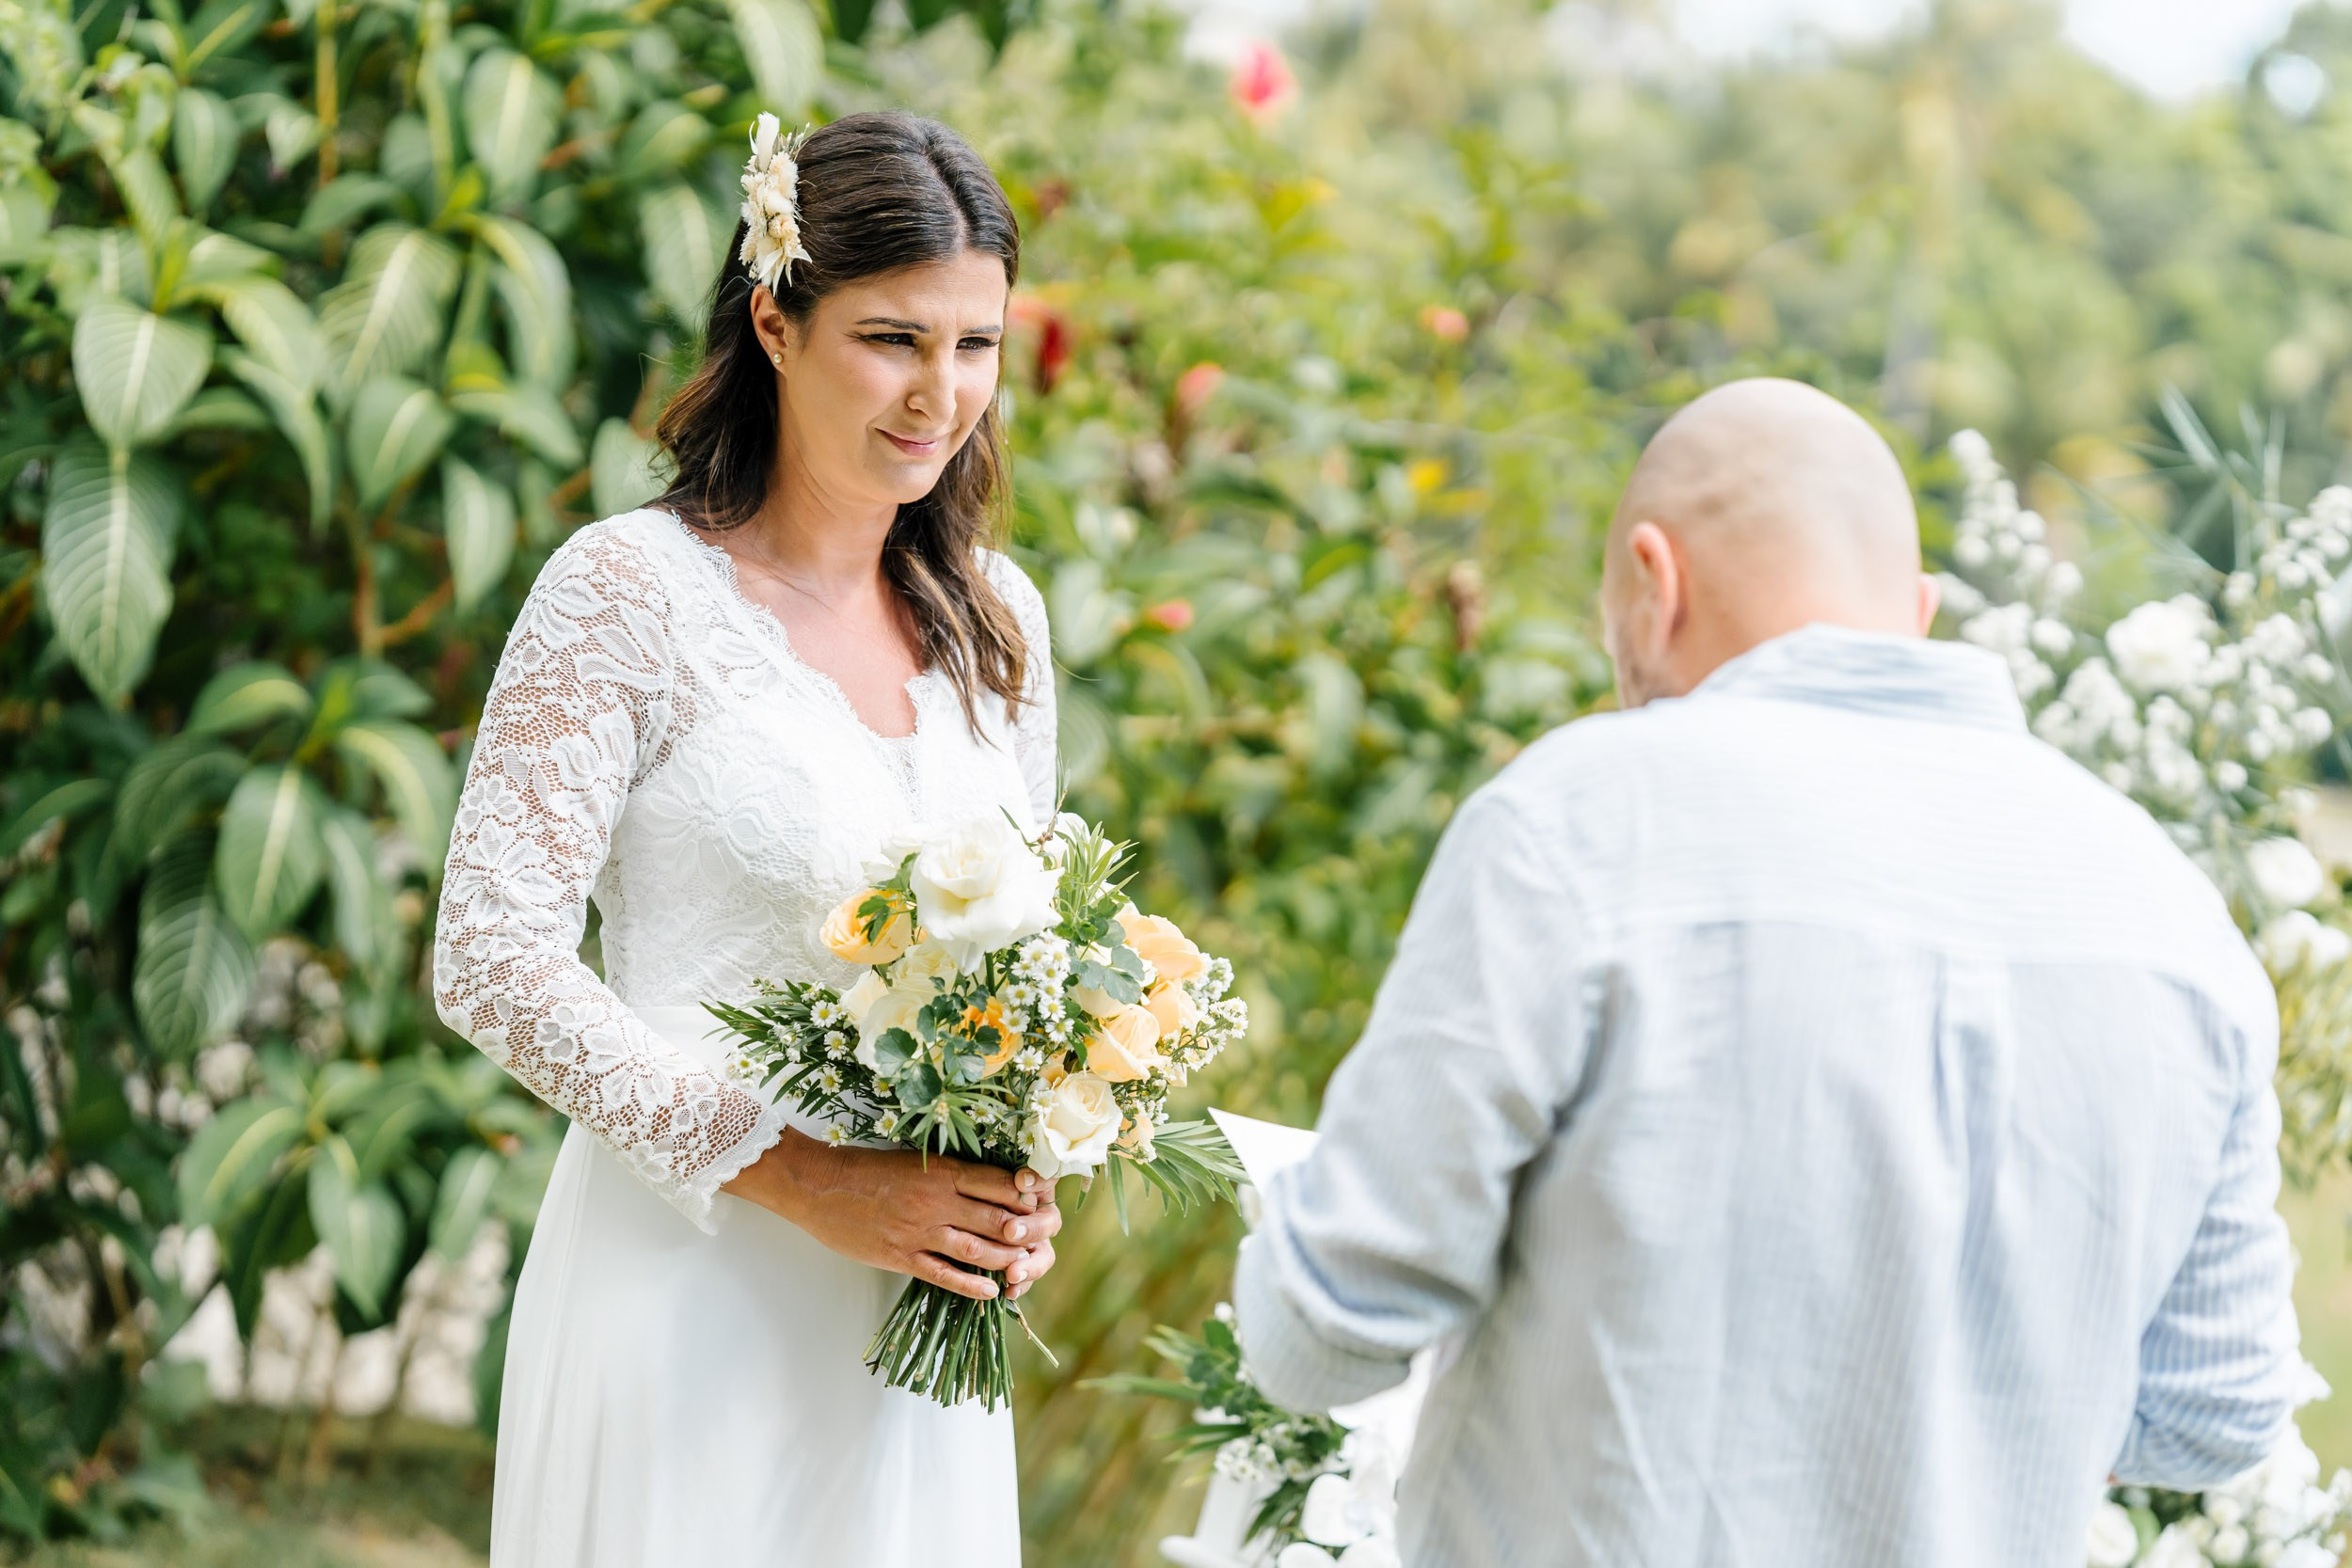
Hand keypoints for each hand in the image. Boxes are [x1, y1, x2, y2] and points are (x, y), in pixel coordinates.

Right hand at [724, 1130, 1062, 1301]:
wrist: (820, 1185)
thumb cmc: (868, 1168)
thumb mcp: (917, 1160)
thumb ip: (952, 1173)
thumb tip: (991, 1184)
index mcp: (944, 1171)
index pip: (1002, 1183)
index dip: (1029, 1196)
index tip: (1045, 1203)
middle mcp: (938, 1201)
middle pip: (999, 1219)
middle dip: (1028, 1232)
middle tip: (1043, 1240)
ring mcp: (920, 1231)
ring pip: (977, 1249)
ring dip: (1006, 1260)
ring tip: (1024, 1268)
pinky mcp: (901, 1256)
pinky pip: (944, 1274)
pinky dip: (971, 1285)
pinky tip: (991, 1291)